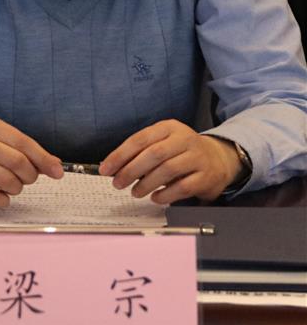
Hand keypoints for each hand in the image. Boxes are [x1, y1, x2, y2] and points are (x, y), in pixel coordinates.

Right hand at [0, 117, 63, 205]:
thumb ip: (22, 148)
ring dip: (17, 188)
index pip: (23, 142)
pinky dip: (3, 200)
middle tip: (26, 178)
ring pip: (8, 182)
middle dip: (30, 175)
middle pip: (18, 163)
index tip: (57, 172)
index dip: (44, 159)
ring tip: (10, 185)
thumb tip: (54, 165)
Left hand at [100, 119, 241, 202]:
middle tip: (117, 183)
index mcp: (169, 127)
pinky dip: (165, 194)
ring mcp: (198, 157)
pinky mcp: (206, 176)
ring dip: (146, 183)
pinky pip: (183, 187)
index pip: (140, 139)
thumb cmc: (181, 152)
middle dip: (131, 170)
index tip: (106, 169)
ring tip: (135, 192)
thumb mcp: (162, 143)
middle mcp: (185, 139)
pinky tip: (155, 197)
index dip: (120, 155)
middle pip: (153, 154)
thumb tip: (113, 168)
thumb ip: (140, 152)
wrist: (218, 159)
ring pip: (168, 170)